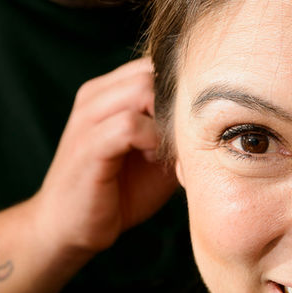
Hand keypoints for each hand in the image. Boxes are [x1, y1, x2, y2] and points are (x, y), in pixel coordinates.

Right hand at [34, 57, 176, 260]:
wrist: (72, 227)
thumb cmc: (119, 192)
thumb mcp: (157, 156)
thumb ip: (179, 133)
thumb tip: (219, 123)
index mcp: (109, 93)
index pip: (155, 65)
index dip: (182, 90)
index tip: (195, 123)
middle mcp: (96, 96)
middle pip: (152, 71)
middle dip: (178, 102)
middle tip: (185, 138)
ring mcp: (88, 118)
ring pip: (142, 89)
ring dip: (167, 120)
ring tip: (169, 150)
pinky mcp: (88, 145)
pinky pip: (129, 125)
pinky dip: (153, 140)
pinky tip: (156, 161)